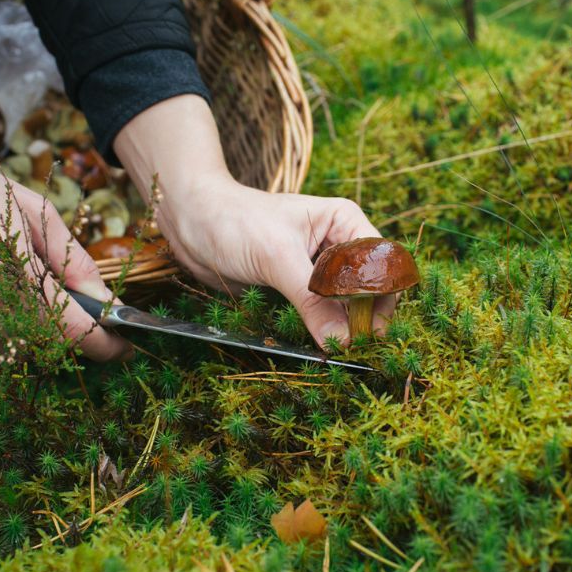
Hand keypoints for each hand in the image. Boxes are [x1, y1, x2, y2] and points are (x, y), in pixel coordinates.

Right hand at [0, 82, 130, 360]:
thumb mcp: (28, 207)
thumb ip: (71, 257)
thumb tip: (105, 299)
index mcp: (9, 269)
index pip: (71, 329)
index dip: (104, 344)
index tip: (124, 345)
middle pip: (45, 342)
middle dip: (71, 332)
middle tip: (83, 309)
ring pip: (13, 340)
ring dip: (32, 322)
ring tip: (18, 276)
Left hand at [114, 95, 393, 346]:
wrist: (191, 220)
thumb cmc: (234, 221)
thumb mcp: (277, 258)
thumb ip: (312, 300)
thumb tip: (343, 341)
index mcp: (344, 222)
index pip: (380, 264)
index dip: (380, 298)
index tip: (370, 333)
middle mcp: (337, 244)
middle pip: (367, 289)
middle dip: (363, 319)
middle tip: (353, 350)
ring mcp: (318, 268)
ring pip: (344, 305)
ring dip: (342, 328)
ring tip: (337, 352)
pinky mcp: (297, 287)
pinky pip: (319, 312)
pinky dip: (320, 329)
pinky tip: (318, 345)